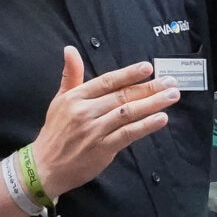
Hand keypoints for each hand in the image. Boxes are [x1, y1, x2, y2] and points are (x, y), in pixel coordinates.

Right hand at [31, 48, 177, 198]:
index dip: (129, 74)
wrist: (44, 166)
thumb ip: (70, 75)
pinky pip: (128, 134)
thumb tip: (70, 49)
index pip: (107, 81)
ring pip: (128, 113)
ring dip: (153, 104)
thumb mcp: (60, 100)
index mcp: (76, 97)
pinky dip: (145, 126)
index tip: (148, 68)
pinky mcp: (102, 149)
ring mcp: (95, 130)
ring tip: (171, 96)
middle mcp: (86, 112)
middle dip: (149, 88)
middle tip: (170, 82)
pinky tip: (161, 119)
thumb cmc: (55, 132)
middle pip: (122, 96)